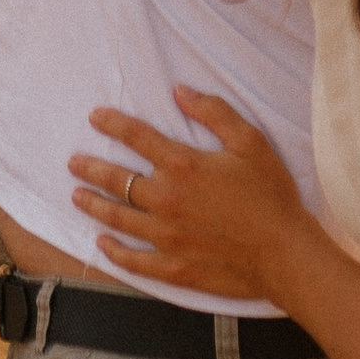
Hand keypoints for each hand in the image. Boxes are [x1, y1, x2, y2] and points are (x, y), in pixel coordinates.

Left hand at [68, 87, 307, 299]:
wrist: (285, 254)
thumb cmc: (271, 196)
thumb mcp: (249, 141)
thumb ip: (213, 111)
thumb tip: (180, 91)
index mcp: (182, 165)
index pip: (135, 137)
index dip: (112, 123)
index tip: (95, 117)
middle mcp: (166, 199)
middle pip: (117, 179)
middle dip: (91, 168)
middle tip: (74, 162)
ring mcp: (166, 237)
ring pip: (118, 217)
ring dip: (93, 204)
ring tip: (76, 195)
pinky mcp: (173, 268)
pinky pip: (134, 261)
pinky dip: (114, 252)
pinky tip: (101, 244)